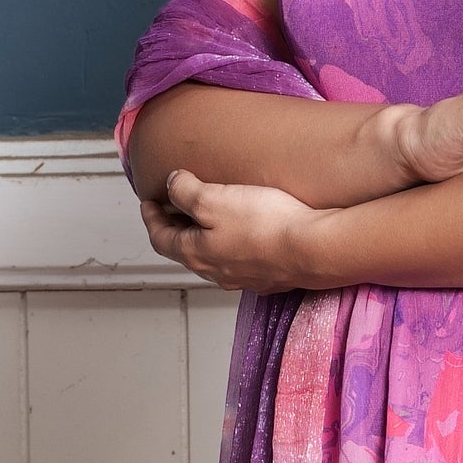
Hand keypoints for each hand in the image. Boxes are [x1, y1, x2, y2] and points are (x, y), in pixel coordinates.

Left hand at [140, 170, 336, 292]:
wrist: (313, 249)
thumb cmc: (264, 224)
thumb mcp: (213, 199)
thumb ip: (185, 191)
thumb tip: (172, 185)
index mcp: (196, 254)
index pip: (161, 238)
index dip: (151, 217)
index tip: (149, 202)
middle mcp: (217, 272)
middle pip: (186, 250)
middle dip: (177, 228)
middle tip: (174, 209)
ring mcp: (244, 278)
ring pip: (215, 257)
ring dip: (206, 238)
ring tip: (210, 219)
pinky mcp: (270, 277)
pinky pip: (243, 261)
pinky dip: (234, 246)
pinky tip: (246, 234)